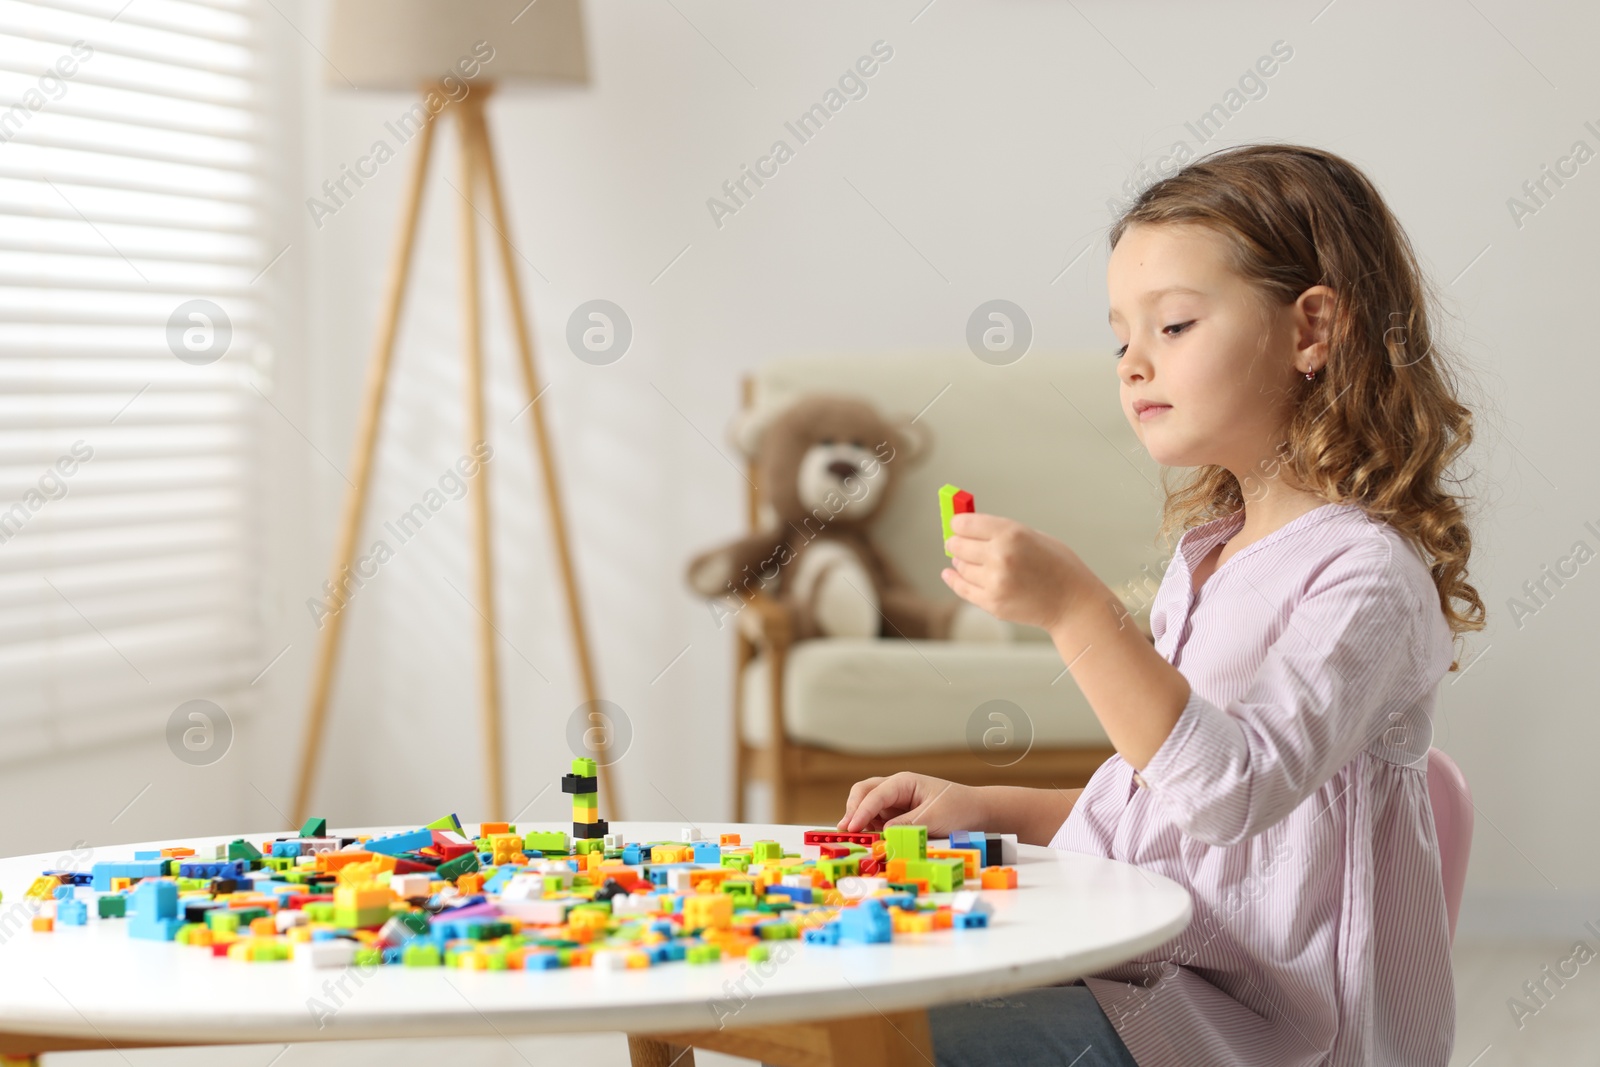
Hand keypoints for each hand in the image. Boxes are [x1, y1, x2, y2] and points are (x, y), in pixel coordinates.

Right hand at [837, 772, 983, 835]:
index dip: (860, 811)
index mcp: (904, 782)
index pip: (875, 794)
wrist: (977, 811)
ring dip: (861, 821)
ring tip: (858, 839)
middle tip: (846, 830)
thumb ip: (907, 825)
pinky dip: (871, 828)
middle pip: (863, 793)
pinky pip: (878, 820)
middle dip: (853, 810)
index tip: (850, 827)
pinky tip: (871, 840)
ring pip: (868, 807)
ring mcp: (896, 802)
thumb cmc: (958, 808)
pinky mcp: (898, 815)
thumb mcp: (933, 818)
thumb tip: (883, 834)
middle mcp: (896, 789)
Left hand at [942, 512, 1091, 632]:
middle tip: (957, 543)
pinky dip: (954, 580)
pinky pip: (962, 588)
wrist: (1074, 603)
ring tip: (971, 562)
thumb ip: (1001, 531)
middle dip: (956, 542)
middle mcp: (1000, 556)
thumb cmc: (1057, 566)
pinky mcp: (992, 603)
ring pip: (960, 567)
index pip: (965, 523)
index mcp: (1011, 533)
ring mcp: (995, 582)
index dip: (958, 523)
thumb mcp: (1034, 536)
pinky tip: (949, 573)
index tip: (957, 525)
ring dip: (961, 563)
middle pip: (957, 545)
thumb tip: (968, 527)